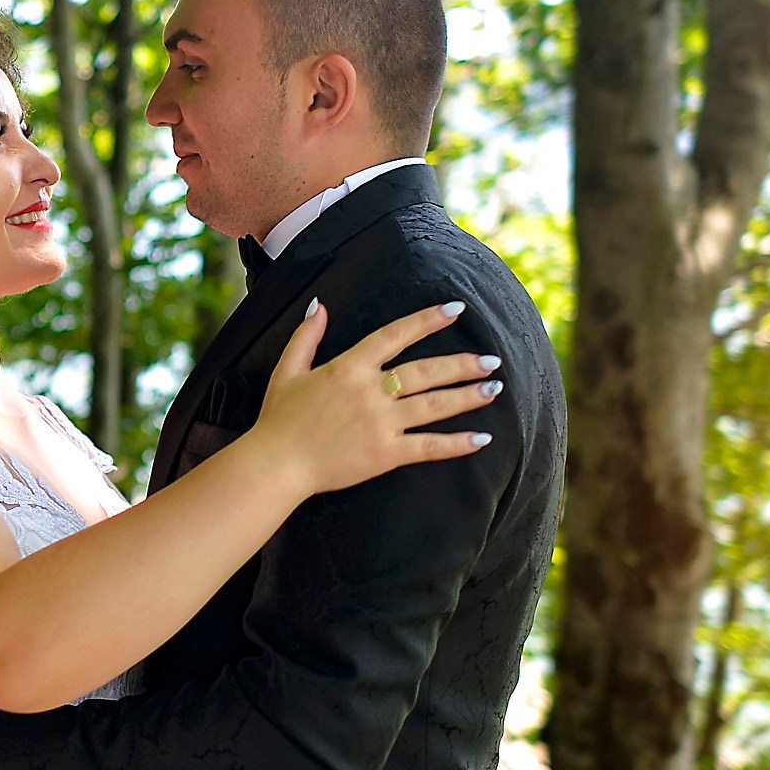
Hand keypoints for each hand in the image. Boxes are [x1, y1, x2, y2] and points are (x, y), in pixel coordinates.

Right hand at [251, 299, 500, 496]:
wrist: (276, 463)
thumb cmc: (278, 419)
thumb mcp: (287, 370)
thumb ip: (306, 336)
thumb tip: (319, 305)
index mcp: (349, 367)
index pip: (395, 335)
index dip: (427, 321)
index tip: (455, 310)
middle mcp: (371, 391)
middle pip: (426, 371)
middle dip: (462, 364)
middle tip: (492, 360)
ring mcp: (381, 423)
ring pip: (434, 405)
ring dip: (467, 396)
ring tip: (494, 388)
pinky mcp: (385, 454)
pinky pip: (428, 446)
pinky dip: (457, 443)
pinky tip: (482, 438)